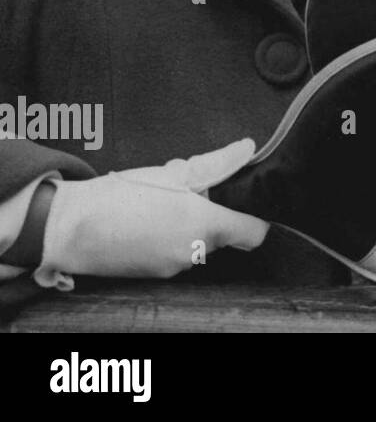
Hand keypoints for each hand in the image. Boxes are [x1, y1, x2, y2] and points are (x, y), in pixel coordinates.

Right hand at [35, 139, 268, 287]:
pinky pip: (173, 251)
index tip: (245, 202)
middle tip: (187, 189)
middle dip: (211, 210)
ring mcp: (173, 267)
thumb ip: (217, 164)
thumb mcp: (174, 173)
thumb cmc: (122, 196)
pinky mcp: (153, 274)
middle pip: (223, 232)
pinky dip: (168, 236)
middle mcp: (195, 252)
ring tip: (160, 201)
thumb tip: (246, 149)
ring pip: (196, 240)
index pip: (254, 233)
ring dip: (187, 222)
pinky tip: (145, 218)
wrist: (70, 228)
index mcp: (207, 226)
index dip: (256, 217)